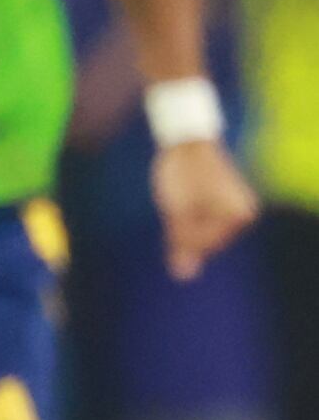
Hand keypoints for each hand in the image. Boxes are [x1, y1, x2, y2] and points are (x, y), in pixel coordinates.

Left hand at [153, 136, 257, 282]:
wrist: (186, 142)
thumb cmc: (183, 175)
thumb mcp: (177, 212)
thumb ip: (182, 244)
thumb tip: (184, 276)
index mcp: (238, 216)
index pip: (203, 245)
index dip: (182, 232)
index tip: (179, 207)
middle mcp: (243, 214)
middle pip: (204, 242)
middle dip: (185, 230)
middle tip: (180, 201)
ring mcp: (234, 209)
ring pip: (200, 235)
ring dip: (184, 225)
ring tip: (182, 200)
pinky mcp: (222, 206)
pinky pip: (202, 223)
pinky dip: (188, 220)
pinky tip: (183, 204)